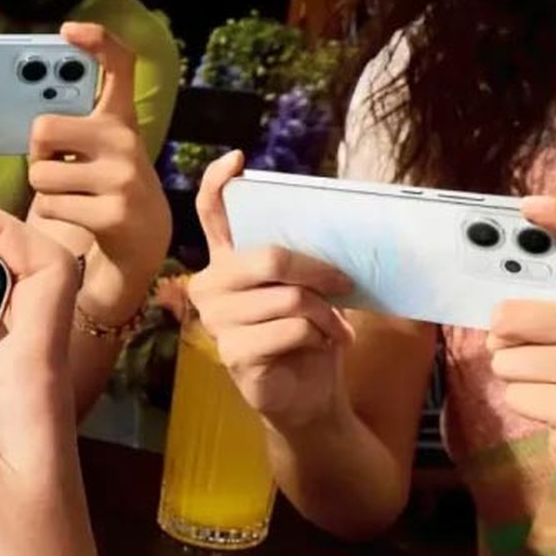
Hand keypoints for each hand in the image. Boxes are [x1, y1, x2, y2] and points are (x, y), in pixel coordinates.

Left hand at [28, 22, 169, 325]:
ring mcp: (121, 178)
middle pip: (43, 129)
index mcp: (121, 119)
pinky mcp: (112, 213)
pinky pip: (49, 204)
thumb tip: (33, 115)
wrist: (144, 242)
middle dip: (37, 152)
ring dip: (44, 188)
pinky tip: (77, 215)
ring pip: (40, 174)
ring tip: (72, 195)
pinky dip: (51, 212)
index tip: (68, 30)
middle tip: (56, 164)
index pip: (119, 64)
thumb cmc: (106, 186)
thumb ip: (77, 126)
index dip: (96, 40)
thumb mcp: (102, 149)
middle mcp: (125, 142)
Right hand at [186, 151, 355, 430]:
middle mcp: (211, 285)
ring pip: (288, 298)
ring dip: (326, 315)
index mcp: (226, 261)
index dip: (218, 183)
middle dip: (319, 270)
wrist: (308, 396)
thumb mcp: (307, 290)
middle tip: (345, 285)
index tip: (238, 159)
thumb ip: (304, 261)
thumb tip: (335, 232)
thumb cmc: (308, 335)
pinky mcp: (232, 353)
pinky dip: (320, 337)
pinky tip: (320, 346)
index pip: (210, 213)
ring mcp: (216, 320)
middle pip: (268, 257)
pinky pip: (291, 330)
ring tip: (336, 329)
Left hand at [488, 197, 555, 494]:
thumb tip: (483, 271)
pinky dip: (524, 403)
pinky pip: (514, 393)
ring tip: (552, 384)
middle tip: (537, 354)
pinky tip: (555, 409)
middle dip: (505, 338)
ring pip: (504, 358)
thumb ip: (549, 301)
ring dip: (515, 375)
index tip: (528, 207)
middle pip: (509, 315)